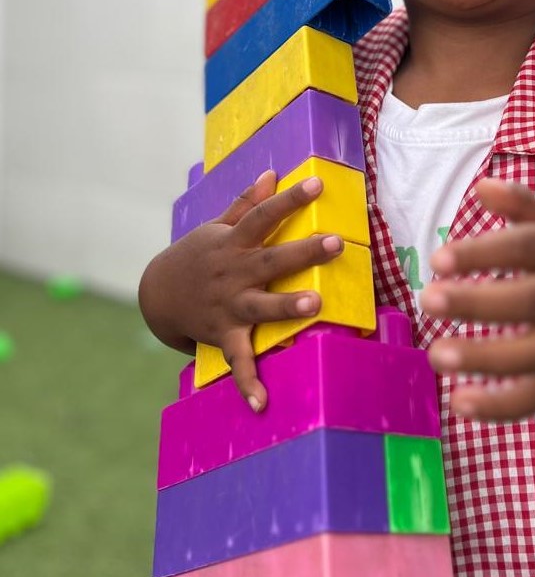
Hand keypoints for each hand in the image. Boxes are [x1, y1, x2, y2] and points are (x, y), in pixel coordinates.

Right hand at [138, 170, 342, 409]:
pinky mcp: (224, 335)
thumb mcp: (216, 226)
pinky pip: (237, 362)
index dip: (289, 199)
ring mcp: (229, 306)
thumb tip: (272, 173)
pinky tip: (263, 403)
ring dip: (286, 306)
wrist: (157, 294)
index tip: (316, 183)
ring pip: (261, 306)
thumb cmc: (197, 256)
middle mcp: (233, 273)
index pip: (263, 215)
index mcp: (233, 243)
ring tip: (315, 303)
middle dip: (303, 252)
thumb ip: (246, 203)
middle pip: (271, 260)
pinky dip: (248, 383)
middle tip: (336, 243)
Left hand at [419, 178, 534, 421]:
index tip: (437, 259)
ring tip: (435, 355)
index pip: (526, 248)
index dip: (483, 253)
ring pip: (532, 357)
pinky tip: (458, 403)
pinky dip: (500, 408)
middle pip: (528, 302)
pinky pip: (534, 399)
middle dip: (476, 303)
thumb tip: (484, 187)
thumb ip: (520, 203)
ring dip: (483, 359)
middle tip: (427, 299)